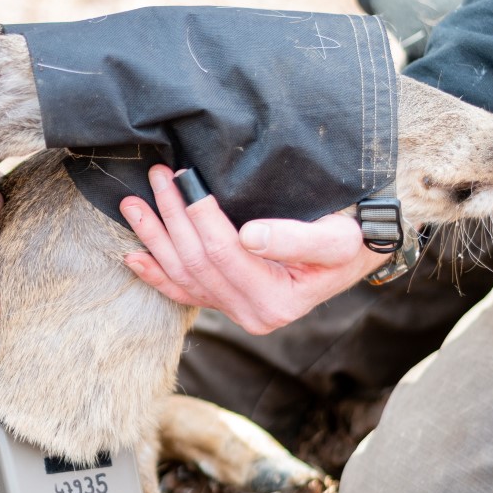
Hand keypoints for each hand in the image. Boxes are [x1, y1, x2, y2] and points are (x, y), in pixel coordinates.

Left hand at [121, 165, 388, 334]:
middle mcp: (252, 315)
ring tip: (132, 203)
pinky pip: (182, 292)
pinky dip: (155, 274)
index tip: (184, 178)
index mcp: (276, 301)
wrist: (360, 252)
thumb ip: (293, 238)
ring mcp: (235, 312)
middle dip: (171, 219)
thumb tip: (248, 236)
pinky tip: (132, 255)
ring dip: (154, 239)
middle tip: (156, 177)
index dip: (201, 216)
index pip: (225, 254)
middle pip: (197, 263)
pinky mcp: (225, 303)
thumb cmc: (352, 238)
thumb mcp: (335, 236)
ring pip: (182, 276)